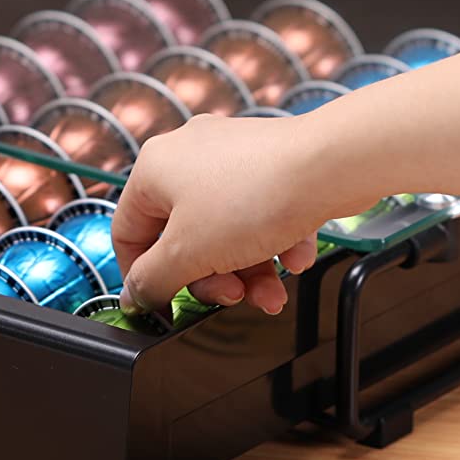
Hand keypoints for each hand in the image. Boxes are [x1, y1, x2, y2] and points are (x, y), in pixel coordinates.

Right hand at [111, 113, 332, 317]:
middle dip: (212, 277)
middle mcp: (188, 156)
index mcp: (154, 169)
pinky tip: (293, 254)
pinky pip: (259, 215)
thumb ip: (154, 280)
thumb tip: (136, 295)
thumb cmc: (257, 196)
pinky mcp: (268, 164)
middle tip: (232, 296)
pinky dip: (274, 243)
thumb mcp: (190, 254)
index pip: (128, 232)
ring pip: (225, 231)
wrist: (331, 166)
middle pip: (183, 238)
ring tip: (271, 291)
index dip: (143, 275)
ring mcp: (231, 158)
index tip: (163, 303)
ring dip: (247, 271)